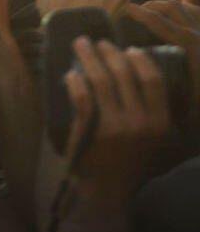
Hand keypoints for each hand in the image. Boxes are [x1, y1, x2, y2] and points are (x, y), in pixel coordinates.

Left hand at [63, 39, 169, 208]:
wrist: (106, 189)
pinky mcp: (92, 129)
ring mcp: (116, 125)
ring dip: (89, 58)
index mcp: (160, 122)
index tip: (128, 48)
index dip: (140, 60)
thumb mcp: (152, 139)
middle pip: (124, 75)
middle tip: (98, 42)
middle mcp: (141, 122)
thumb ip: (149, 111)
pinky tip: (70, 73)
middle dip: (109, 52)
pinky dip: (75, 81)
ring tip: (80, 45)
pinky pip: (83, 96)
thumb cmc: (128, 161)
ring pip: (101, 80)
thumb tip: (133, 71)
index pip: (153, 80)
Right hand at [126, 0, 199, 102]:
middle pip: (173, 7)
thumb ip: (169, 94)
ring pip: (188, 8)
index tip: (127, 8)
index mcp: (193, 46)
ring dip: (170, 7)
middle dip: (153, 5)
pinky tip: (181, 21)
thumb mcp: (193, 104)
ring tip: (157, 13)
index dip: (141, 14)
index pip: (161, 22)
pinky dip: (187, 12)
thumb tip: (142, 81)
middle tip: (139, 11)